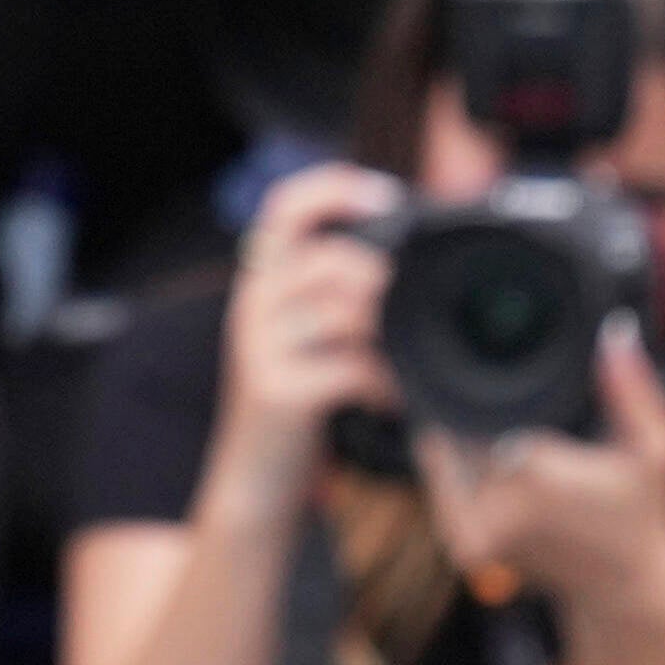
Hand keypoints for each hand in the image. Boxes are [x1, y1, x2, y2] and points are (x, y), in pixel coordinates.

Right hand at [212, 160, 394, 487]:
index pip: (285, 206)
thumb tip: (403, 264)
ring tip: (410, 364)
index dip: (335, 187)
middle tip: (413, 314)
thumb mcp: (308, 337)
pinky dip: (386, 382)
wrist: (255, 477)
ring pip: (344, 311)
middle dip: (384, 283)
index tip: (389, 196)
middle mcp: (251, 302)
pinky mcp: (275, 390)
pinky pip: (351, 368)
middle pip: (330, 259)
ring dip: (392, 336)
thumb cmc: (298, 401)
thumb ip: (338, 295)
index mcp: (261, 279)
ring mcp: (259, 346)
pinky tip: (394, 400)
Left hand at [421, 326, 664, 627]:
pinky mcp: (465, 549)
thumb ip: (633, 391)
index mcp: (535, 474)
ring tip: (504, 428)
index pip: (477, 408)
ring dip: (461, 436)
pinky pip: (443, 486)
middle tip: (504, 398)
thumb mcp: (655, 450)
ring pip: (445, 455)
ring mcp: (474, 534)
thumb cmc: (645, 515)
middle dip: (475, 409)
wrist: (627, 592)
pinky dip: (457, 466)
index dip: (487, 384)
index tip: (501, 369)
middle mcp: (495, 508)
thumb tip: (616, 331)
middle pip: (456, 428)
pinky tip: (488, 454)